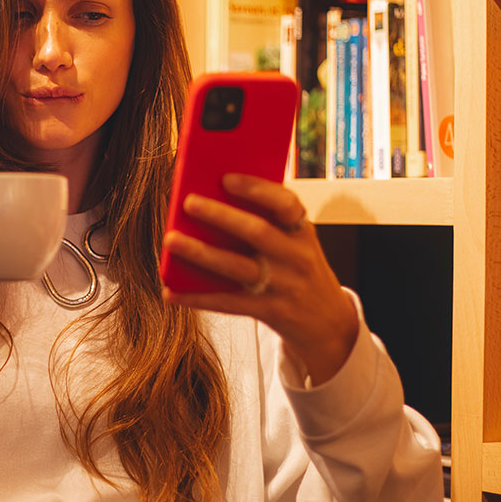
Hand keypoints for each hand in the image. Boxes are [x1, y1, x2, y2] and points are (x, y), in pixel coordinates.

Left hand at [161, 173, 358, 385]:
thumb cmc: (299, 270)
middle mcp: (296, 257)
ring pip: (237, 267)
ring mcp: (283, 286)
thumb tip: (212, 198)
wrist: (329, 323)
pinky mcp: (269, 311)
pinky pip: (228, 303)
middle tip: (189, 202)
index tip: (226, 178)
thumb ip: (266, 223)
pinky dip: (197, 298)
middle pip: (257, 232)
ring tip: (171, 240)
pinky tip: (171, 292)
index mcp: (302, 232)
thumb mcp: (296, 243)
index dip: (257, 189)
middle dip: (221, 216)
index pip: (286, 204)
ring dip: (201, 253)